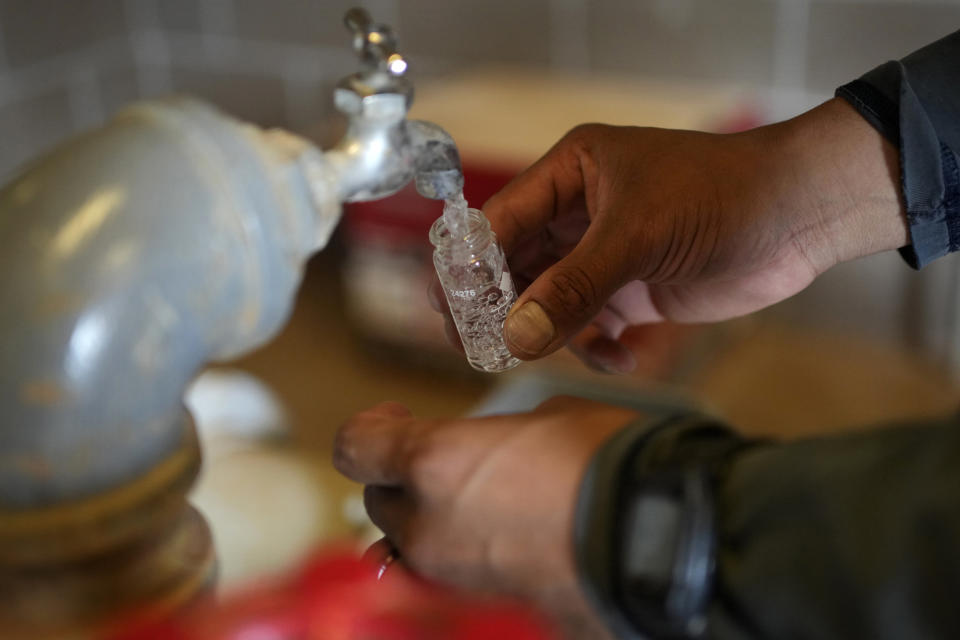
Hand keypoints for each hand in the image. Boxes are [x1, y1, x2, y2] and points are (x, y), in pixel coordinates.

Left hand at [333, 397, 639, 637]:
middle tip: (448, 457)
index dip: (371, 428)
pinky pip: (447, 573)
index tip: (396, 416)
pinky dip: (458, 550)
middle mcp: (428, 525)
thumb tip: (490, 451)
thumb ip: (495, 437)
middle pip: (382, 499)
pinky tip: (502, 533)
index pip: (355, 448)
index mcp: (434, 464)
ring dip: (430, 515)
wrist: (660, 536)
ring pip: (411, 542)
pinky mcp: (483, 602)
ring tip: (481, 496)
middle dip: (405, 474)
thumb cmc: (608, 462)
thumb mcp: (548, 419)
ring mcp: (452, 575)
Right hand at [433, 98, 906, 371]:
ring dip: (549, 332)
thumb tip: (515, 338)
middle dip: (502, 307)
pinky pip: (590, 325)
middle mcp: (577, 213)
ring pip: (548, 301)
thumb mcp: (637, 235)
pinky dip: (594, 346)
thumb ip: (574, 287)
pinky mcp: (631, 291)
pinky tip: (618, 355)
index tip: (450, 311)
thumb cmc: (718, 198)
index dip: (470, 267)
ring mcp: (602, 255)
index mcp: (569, 174)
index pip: (497, 221)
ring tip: (552, 354)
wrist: (798, 217)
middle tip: (480, 348)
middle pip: (515, 266)